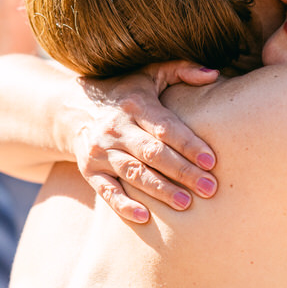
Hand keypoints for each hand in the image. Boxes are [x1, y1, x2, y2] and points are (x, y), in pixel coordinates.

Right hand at [74, 61, 220, 223]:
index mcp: (135, 105)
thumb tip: (215, 75)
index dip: (189, 144)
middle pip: (153, 153)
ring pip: (134, 174)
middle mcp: (116, 129)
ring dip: (160, 190)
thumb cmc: (124, 92)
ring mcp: (101, 151)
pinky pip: (107, 191)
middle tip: (210, 188)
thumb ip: (182, 70)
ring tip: (186, 204)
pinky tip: (144, 217)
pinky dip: (123, 205)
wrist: (71, 109)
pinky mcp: (89, 170)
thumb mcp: (149, 74)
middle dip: (183, 172)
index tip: (211, 161)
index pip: (165, 127)